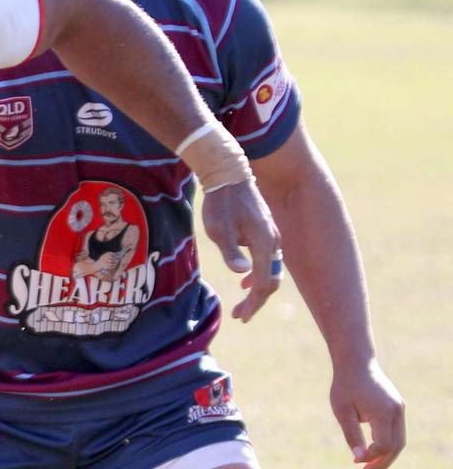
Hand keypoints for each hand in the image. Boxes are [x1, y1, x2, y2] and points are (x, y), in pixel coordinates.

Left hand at [199, 179, 280, 321]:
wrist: (228, 175)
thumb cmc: (221, 202)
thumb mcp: (219, 228)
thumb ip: (231, 251)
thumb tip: (242, 273)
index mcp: (264, 243)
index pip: (264, 282)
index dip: (254, 302)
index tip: (242, 316)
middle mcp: (273, 242)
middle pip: (271, 280)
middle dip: (257, 301)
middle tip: (241, 316)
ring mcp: (271, 236)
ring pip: (270, 270)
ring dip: (257, 289)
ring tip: (242, 305)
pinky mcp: (265, 231)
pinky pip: (267, 260)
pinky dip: (258, 274)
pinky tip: (245, 280)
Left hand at [330, 359, 404, 467]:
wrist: (356, 362)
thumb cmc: (345, 385)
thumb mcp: (342, 410)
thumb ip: (351, 434)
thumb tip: (359, 457)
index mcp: (383, 412)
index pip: (383, 444)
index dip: (370, 456)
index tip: (355, 461)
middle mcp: (396, 411)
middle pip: (396, 446)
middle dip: (383, 462)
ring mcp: (399, 409)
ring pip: (399, 440)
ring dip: (387, 454)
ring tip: (370, 465)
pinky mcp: (397, 407)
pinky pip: (396, 431)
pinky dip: (388, 443)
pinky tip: (374, 450)